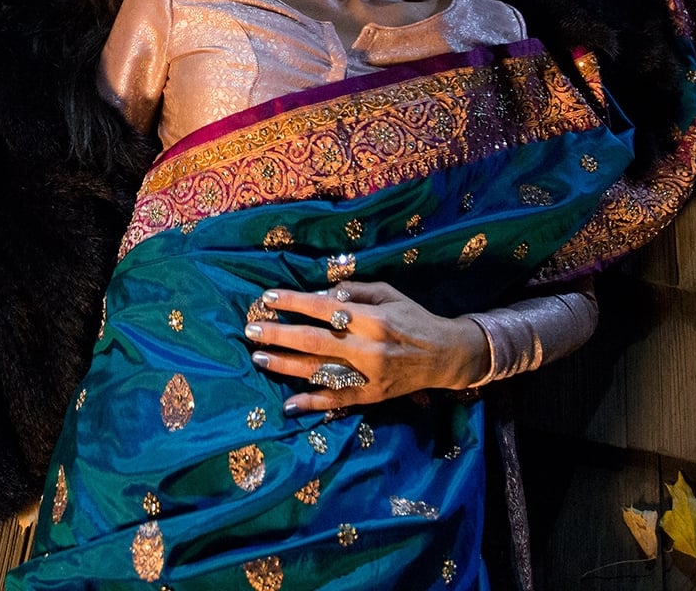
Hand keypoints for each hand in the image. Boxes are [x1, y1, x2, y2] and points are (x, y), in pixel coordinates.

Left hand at [244, 282, 489, 413]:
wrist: (445, 355)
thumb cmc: (413, 318)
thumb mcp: (388, 293)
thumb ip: (352, 291)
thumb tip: (320, 294)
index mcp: (370, 317)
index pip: (322, 308)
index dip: (293, 302)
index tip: (267, 298)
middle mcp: (366, 347)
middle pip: (313, 340)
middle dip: (278, 334)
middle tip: (250, 330)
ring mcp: (368, 375)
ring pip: (318, 370)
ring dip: (285, 365)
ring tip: (258, 357)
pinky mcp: (371, 395)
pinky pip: (337, 400)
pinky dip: (312, 403)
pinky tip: (288, 404)